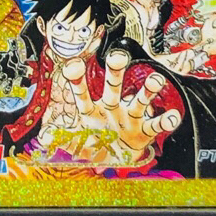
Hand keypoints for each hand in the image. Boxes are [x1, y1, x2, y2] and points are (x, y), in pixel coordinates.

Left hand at [58, 49, 181, 162]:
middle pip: (113, 86)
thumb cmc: (96, 143)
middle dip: (116, 71)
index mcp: (91, 110)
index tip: (74, 65)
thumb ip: (60, 139)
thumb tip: (43, 138)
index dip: (77, 81)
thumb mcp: (76, 143)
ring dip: (147, 90)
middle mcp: (112, 107)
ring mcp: (129, 117)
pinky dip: (165, 120)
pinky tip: (172, 116)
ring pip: (139, 99)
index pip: (82, 93)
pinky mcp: (144, 130)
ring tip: (155, 81)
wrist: (117, 157)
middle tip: (118, 57)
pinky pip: (156, 124)